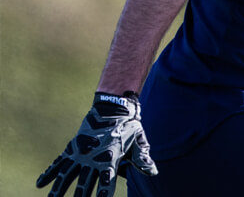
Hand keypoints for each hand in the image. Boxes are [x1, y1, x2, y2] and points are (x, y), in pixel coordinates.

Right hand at [36, 92, 157, 196]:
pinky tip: (40, 184)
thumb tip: (152, 172)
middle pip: (83, 183)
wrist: (113, 106)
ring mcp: (80, 152)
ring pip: (66, 175)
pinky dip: (48, 173)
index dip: (103, 195)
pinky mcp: (72, 147)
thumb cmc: (128, 125)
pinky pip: (58, 162)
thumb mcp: (139, 140)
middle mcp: (92, 157)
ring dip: (58, 190)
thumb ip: (143, 158)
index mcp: (110, 158)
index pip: (106, 183)